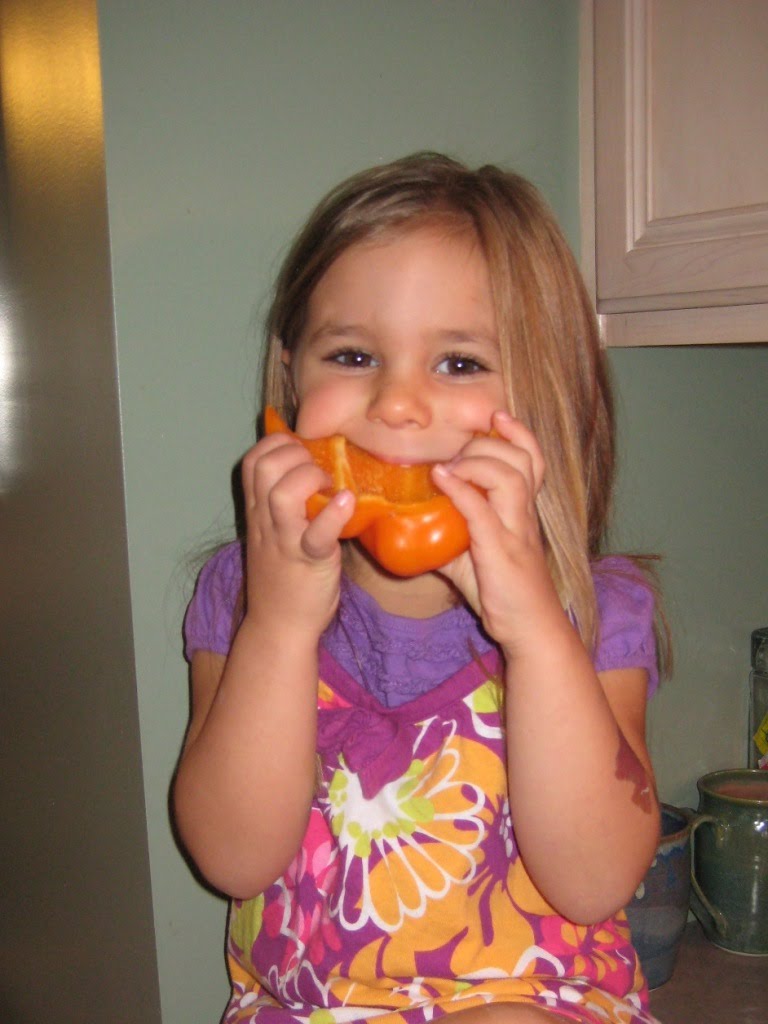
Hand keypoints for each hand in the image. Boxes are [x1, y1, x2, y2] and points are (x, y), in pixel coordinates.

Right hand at [241, 432, 354, 633]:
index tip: (303, 454)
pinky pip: (317, 533)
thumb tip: (319, 469)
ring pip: (281, 492)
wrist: (279, 627)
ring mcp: (284, 540)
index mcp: (258, 511)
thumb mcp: (275, 533)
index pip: (253, 460)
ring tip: (330, 486)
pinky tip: (347, 502)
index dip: (278, 445)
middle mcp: (265, 521)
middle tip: (319, 470)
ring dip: (310, 477)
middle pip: (262, 466)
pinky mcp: (309, 561)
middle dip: (293, 454)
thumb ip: (287, 504)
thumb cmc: (285, 578)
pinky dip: (333, 514)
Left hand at [432, 410, 561, 653]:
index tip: (497, 415)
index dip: (519, 434)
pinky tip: (441, 480)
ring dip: (474, 463)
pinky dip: (460, 490)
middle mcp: (525, 515)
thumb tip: (408, 524)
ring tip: (449, 466)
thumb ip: (450, 534)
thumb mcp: (474, 556)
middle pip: (520, 460)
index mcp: (524, 511)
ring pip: (508, 477)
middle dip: (486, 445)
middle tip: (458, 451)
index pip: (533, 460)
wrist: (531, 628)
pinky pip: (482, 512)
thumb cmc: (504, 592)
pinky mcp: (502, 553)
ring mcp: (515, 532)